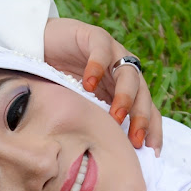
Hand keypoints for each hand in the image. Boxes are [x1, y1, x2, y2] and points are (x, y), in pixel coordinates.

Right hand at [43, 18, 162, 155]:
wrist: (39, 46)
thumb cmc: (58, 80)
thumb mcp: (78, 104)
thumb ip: (92, 119)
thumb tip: (100, 151)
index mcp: (123, 90)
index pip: (145, 110)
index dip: (151, 129)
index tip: (152, 153)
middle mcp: (122, 71)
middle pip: (142, 95)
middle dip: (141, 118)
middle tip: (136, 140)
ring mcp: (112, 53)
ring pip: (129, 75)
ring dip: (124, 97)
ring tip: (115, 116)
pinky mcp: (95, 37)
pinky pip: (102, 51)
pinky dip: (97, 67)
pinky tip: (88, 84)